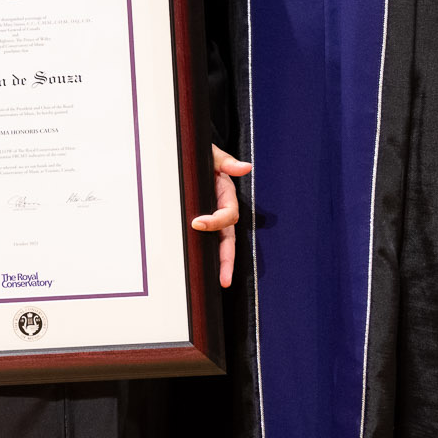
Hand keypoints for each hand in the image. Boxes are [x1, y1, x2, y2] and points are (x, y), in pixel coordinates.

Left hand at [191, 145, 251, 287]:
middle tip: (224, 279)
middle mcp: (222, 208)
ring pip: (222, 242)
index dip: (215, 221)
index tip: (197, 223)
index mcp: (226, 194)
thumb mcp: (211, 155)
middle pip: (230, 238)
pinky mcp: (202, 220)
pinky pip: (208, 239)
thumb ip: (225, 162)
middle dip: (228, 259)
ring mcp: (213, 215)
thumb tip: (246, 167)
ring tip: (221, 282)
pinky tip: (204, 270)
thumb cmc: (201, 155)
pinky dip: (208, 254)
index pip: (227, 215)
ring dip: (222, 262)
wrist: (191, 154)